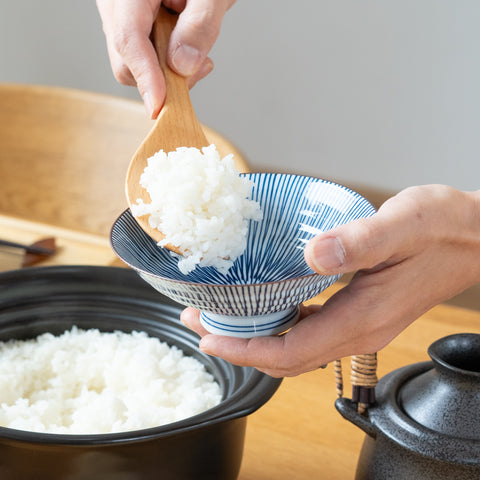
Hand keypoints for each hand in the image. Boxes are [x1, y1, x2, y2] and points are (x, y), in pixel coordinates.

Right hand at [96, 0, 234, 117]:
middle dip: (162, 75)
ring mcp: (119, 15)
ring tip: (195, 38)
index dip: (145, 77)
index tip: (159, 107)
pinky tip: (184, 40)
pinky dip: (166, 58)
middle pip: (126, 59)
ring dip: (167, 66)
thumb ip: (200, 25)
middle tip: (200, 63)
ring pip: (135, 62)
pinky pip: (143, 54)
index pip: (128, 39)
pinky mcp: (131, 24)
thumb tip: (182, 67)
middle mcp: (115, 3)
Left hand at [182, 185, 479, 376]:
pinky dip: (279, 325)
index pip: (291, 352)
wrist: (474, 237)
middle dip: (239, 348)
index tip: (210, 340)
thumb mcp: (404, 225)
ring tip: (221, 317)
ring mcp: (359, 324)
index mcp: (362, 317)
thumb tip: (313, 254)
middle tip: (201, 325)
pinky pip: (310, 330)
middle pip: (286, 358)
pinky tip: (265, 305)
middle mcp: (357, 330)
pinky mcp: (360, 311)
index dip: (246, 352)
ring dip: (255, 338)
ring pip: (296, 347)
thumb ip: (360, 241)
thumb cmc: (443, 230)